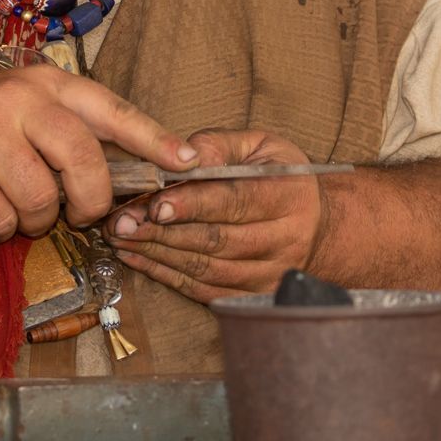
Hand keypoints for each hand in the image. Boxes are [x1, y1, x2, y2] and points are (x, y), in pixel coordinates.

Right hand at [0, 65, 195, 241]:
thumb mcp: (24, 115)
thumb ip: (72, 133)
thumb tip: (138, 168)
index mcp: (43, 84)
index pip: (110, 109)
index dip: (152, 138)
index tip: (187, 160)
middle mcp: (17, 101)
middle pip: (83, 158)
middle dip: (91, 199)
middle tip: (82, 213)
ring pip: (42, 200)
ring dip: (35, 218)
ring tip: (13, 202)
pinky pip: (5, 220)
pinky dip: (0, 227)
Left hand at [105, 129, 329, 302]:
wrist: (319, 225)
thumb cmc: (280, 177)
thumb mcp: (260, 145)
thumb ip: (219, 146)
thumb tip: (184, 158)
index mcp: (288, 195)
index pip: (236, 201)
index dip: (194, 205)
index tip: (156, 205)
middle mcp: (285, 239)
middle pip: (217, 240)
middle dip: (163, 232)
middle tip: (121, 222)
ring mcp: (271, 273)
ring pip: (207, 269)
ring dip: (158, 255)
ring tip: (121, 237)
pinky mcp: (254, 295)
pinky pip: (204, 291)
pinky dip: (167, 276)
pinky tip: (138, 258)